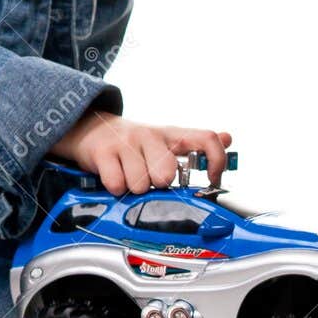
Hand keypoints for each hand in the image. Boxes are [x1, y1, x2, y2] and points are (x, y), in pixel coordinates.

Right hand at [50, 109, 233, 196]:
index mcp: (170, 134)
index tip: (213, 179)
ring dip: (135, 187)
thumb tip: (228, 137)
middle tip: (151, 179)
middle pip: (167, 173)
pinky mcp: (103, 152)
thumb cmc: (133, 143)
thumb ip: (195, 143)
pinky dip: (116, 188)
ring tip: (129, 177)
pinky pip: (117, 184)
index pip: (206, 138)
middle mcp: (150, 135)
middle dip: (159, 184)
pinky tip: (114, 178)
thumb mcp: (166, 140)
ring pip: (141, 183)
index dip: (216, 160)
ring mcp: (126, 143)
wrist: (90, 129)